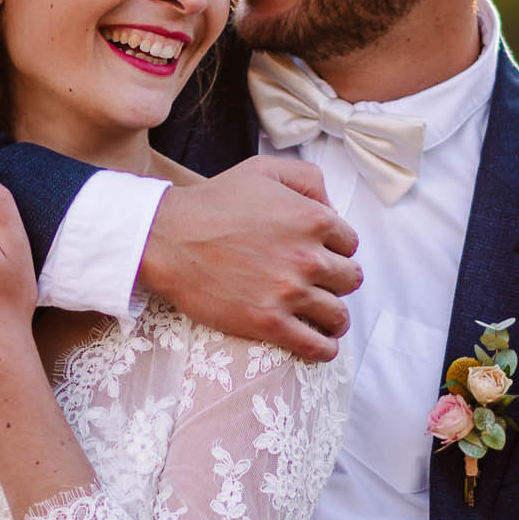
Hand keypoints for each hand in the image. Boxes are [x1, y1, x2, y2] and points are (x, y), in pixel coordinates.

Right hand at [140, 155, 360, 360]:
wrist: (168, 239)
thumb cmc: (213, 203)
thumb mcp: (264, 171)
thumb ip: (307, 180)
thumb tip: (332, 208)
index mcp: (312, 219)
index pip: (350, 243)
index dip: (336, 249)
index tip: (320, 255)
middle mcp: (308, 257)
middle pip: (349, 279)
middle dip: (337, 280)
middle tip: (319, 284)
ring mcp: (289, 292)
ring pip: (338, 315)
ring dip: (335, 317)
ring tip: (326, 318)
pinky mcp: (268, 323)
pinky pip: (315, 346)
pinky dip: (324, 348)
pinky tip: (321, 345)